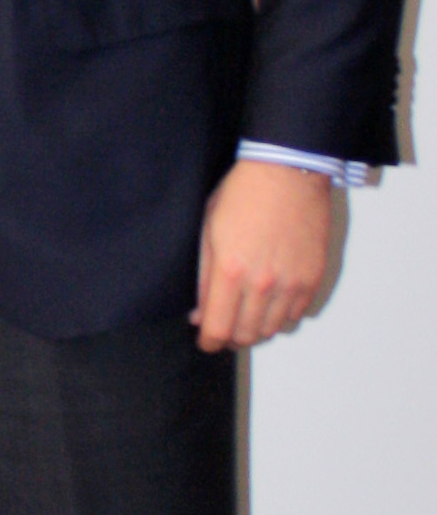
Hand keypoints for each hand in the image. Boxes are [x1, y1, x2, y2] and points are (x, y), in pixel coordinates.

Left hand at [193, 160, 335, 350]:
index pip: (218, 329)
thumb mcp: (209, 231)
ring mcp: (291, 283)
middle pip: (246, 335)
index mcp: (230, 271)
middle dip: (231, 338)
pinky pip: (297, 315)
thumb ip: (204, 277)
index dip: (209, 342)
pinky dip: (282, 316)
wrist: (288, 172)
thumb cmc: (243, 194)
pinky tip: (271, 302)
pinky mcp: (312, 277)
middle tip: (225, 328)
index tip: (206, 341)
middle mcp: (263, 283)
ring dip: (256, 328)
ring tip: (247, 314)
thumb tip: (200, 314)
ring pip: (273, 329)